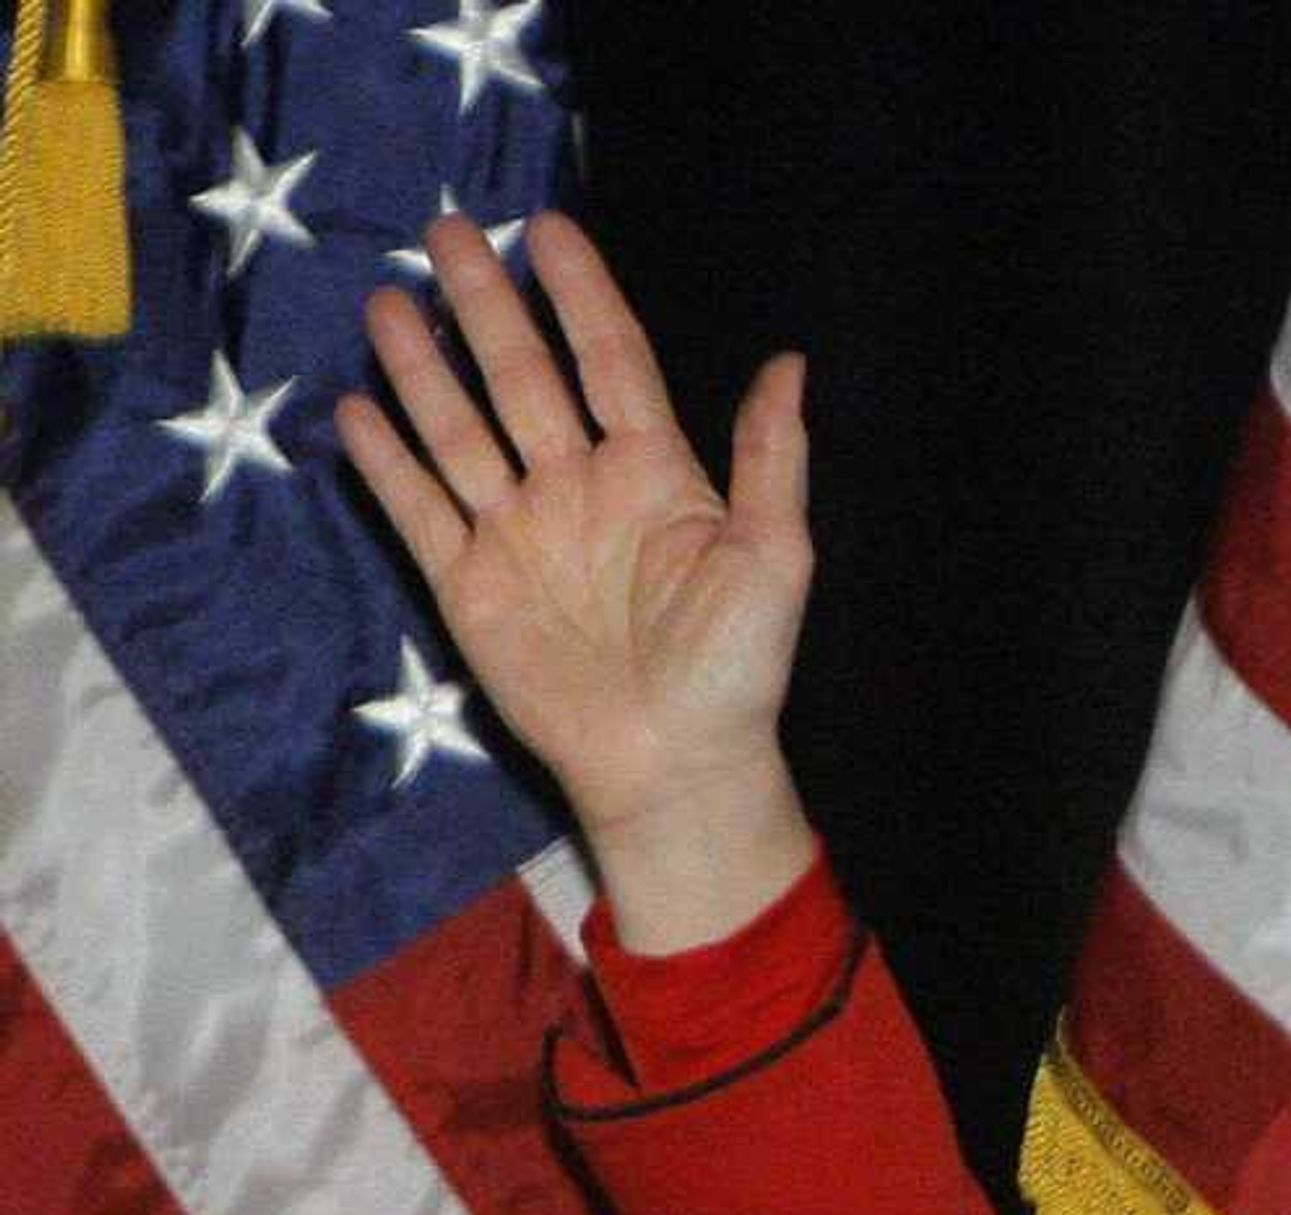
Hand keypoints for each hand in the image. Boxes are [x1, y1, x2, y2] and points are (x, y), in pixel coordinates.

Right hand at [338, 213, 815, 948]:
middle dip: (486, 306)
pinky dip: (387, 464)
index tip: (550, 230)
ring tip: (390, 300)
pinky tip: (357, 408)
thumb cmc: (736, 669)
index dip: (580, 295)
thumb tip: (791, 363)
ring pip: (459, 431)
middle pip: (522, 378)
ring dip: (423, 367)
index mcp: (653, 477)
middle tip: (447, 231)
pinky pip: (419, 512)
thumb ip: (772, 461)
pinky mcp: (470, 586)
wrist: (675, 766)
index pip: (610, 361)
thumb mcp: (773, 560)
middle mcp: (578, 491)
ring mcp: (518, 534)